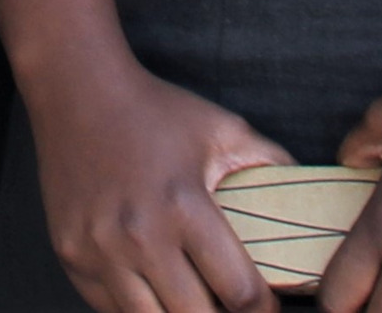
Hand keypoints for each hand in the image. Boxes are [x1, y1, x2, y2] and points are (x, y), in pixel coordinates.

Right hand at [21, 55, 290, 312]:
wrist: (78, 91)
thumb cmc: (156, 110)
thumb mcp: (223, 128)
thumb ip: (271, 162)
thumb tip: (309, 194)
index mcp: (184, 205)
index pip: (239, 291)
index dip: (264, 311)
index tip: (268, 308)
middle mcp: (139, 234)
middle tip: (230, 306)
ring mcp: (99, 250)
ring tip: (194, 303)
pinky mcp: (71, 255)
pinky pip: (111, 308)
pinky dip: (137, 308)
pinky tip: (155, 292)